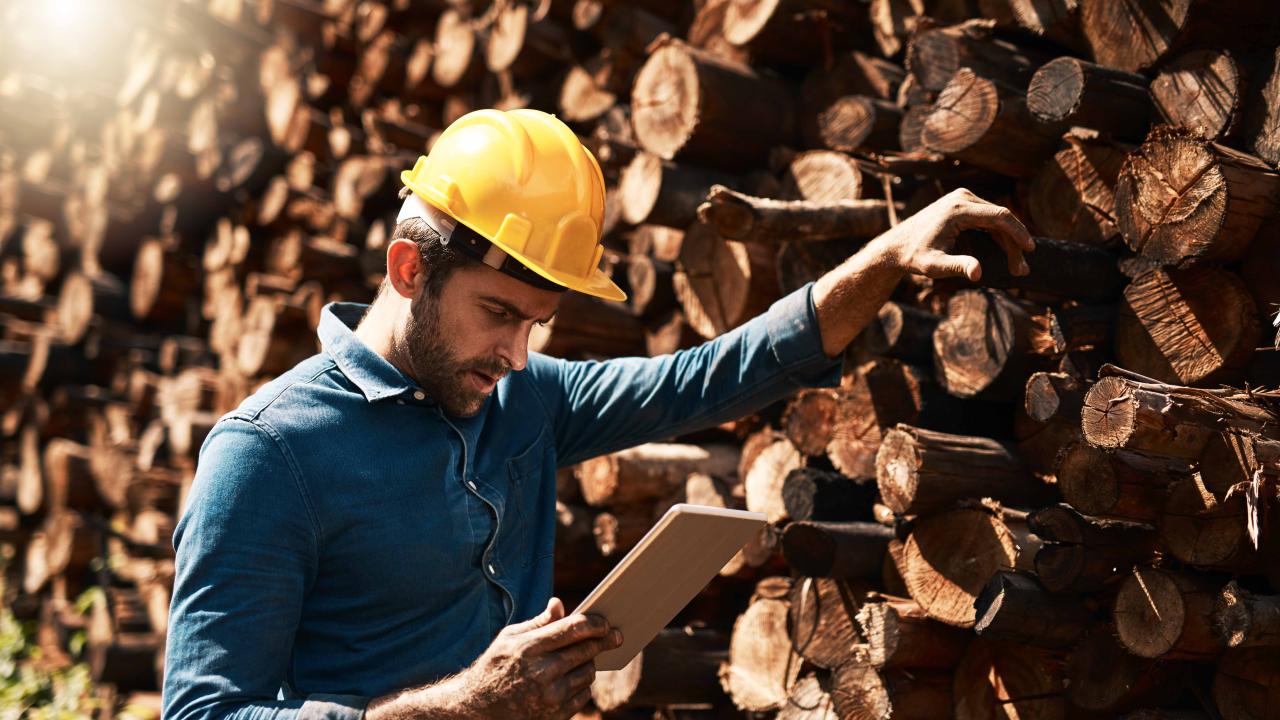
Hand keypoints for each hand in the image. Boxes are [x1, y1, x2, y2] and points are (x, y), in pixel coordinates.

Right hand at [449, 598, 622, 719]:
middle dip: (603, 641)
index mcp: (529, 648)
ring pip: (587, 673)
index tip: (607, 622)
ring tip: (583, 658)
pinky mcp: (555, 715)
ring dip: (589, 663)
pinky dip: (582, 685)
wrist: (477, 710)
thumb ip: (538, 623)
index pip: (573, 629)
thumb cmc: (494, 667)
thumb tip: (559, 604)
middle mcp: (541, 672)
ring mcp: (549, 696)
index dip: (595, 623)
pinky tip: (573, 678)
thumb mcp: (509, 638)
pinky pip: (583, 694)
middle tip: (615, 636)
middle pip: (586, 651)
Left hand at [873, 188, 1033, 280]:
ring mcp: (962, 197)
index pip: (999, 216)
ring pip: (996, 219)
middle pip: (1000, 218)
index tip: (1030, 249)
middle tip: (1021, 270)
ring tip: (1016, 267)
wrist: (897, 246)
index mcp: (958, 209)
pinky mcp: (962, 203)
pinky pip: (987, 218)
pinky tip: (1006, 253)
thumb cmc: (914, 257)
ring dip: (1008, 241)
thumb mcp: (934, 266)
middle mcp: (962, 197)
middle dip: (1014, 243)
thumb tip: (978, 273)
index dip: (1018, 232)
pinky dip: (998, 235)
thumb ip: (957, 267)